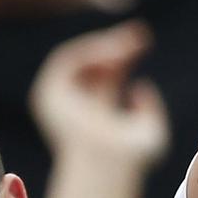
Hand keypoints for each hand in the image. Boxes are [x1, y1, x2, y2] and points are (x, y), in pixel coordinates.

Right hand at [30, 21, 170, 197]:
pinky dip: (86, 51)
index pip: (107, 76)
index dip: (125, 56)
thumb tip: (139, 86)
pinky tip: (109, 52)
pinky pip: (64, 60)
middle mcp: (76, 105)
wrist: (104, 162)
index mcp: (96, 113)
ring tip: (126, 44)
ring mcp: (60, 98)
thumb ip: (148, 110)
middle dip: (115, 45)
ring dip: (102, 46)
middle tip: (140, 34)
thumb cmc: (130, 157)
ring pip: (77, 59)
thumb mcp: (150, 131)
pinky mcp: (48, 93)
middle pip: (94, 65)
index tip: (144, 43)